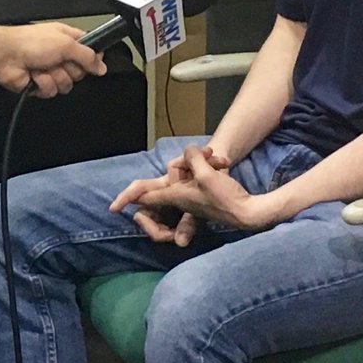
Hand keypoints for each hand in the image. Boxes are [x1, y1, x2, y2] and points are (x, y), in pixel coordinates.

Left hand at [0, 22, 106, 98]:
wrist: (4, 55)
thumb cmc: (29, 41)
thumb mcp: (66, 43)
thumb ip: (87, 55)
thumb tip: (102, 66)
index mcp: (67, 39)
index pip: (90, 51)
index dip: (92, 58)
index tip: (91, 61)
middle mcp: (60, 55)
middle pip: (80, 72)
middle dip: (70, 69)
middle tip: (59, 61)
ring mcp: (50, 70)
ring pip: (66, 84)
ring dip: (55, 77)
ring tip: (43, 67)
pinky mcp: (40, 84)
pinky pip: (51, 91)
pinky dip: (43, 84)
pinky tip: (35, 75)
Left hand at [110, 143, 276, 240]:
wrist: (248, 211)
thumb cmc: (225, 196)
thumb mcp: (206, 172)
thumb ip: (191, 158)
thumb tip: (187, 151)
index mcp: (175, 196)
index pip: (146, 195)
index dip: (129, 198)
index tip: (114, 208)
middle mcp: (180, 197)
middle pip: (169, 175)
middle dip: (186, 161)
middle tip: (207, 154)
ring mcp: (191, 197)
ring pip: (186, 171)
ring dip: (203, 161)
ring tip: (220, 159)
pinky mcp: (202, 195)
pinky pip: (198, 176)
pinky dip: (209, 167)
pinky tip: (223, 163)